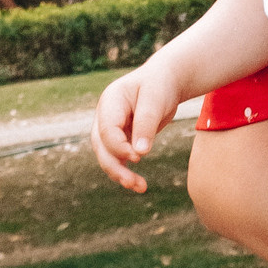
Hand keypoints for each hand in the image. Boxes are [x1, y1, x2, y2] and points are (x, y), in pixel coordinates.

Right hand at [92, 59, 175, 194]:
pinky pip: (118, 158)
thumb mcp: (156, 100)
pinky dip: (126, 171)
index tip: (138, 157)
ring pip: (107, 155)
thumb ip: (146, 124)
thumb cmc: (160, 84)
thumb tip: (139, 154)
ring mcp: (110, 127)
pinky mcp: (121, 138)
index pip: (107, 130)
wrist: (166, 80)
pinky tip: (139, 184)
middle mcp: (105, 116)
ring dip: (120, 173)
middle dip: (115, 166)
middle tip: (134, 183)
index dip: (119, 147)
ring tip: (140, 187)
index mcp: (110, 101)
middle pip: (101, 146)